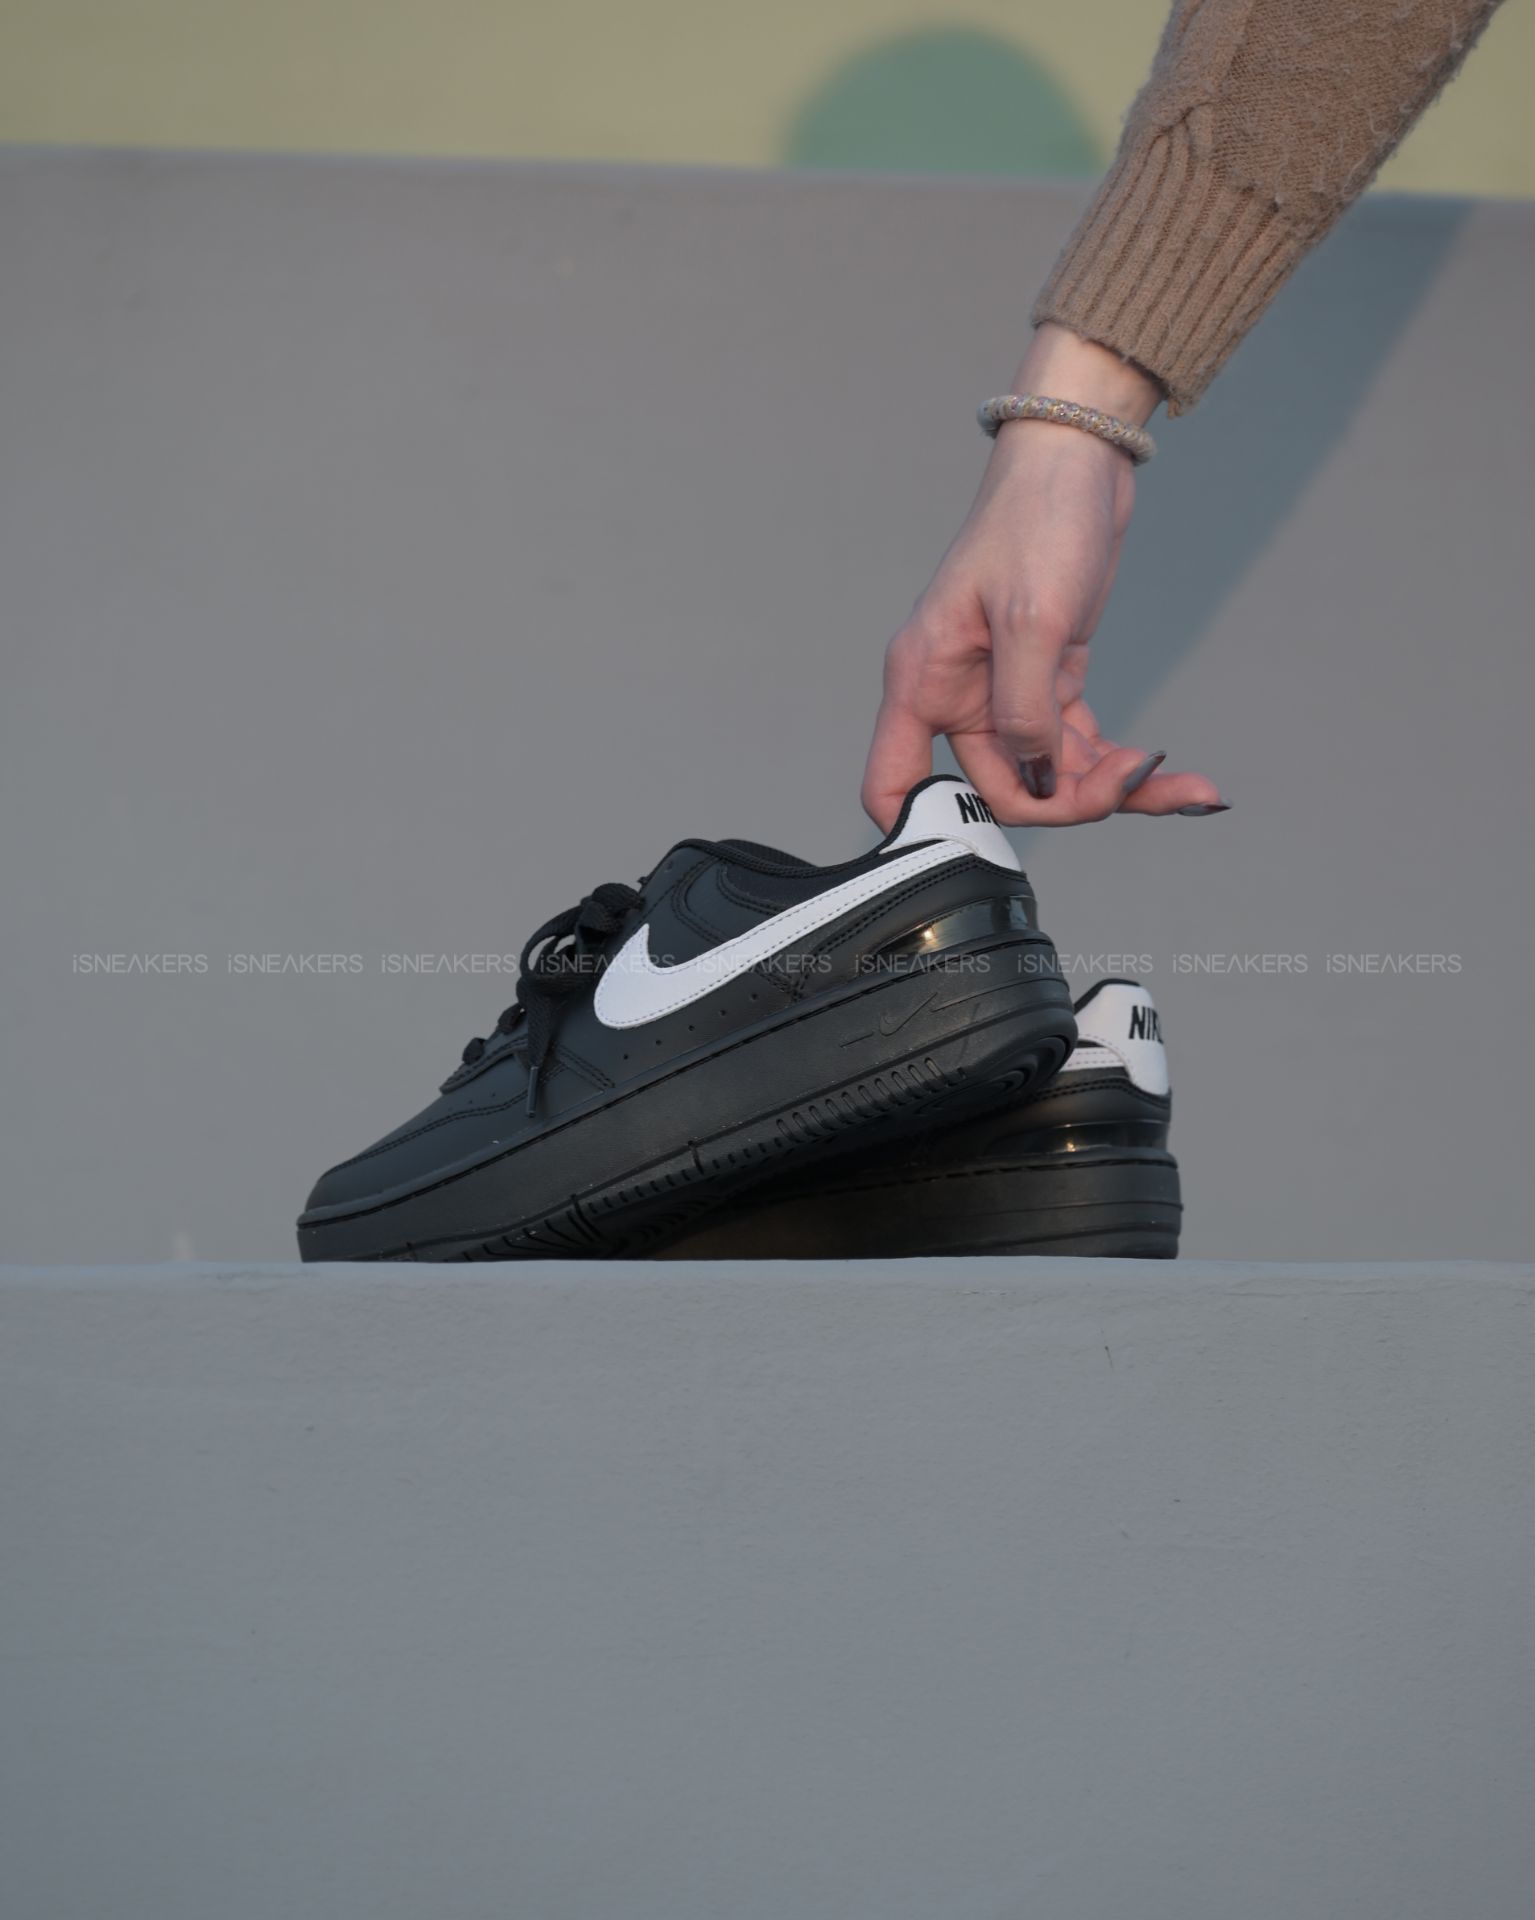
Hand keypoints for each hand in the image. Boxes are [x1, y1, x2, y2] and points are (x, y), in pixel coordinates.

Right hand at [862, 325, 1224, 828]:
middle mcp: (957, 694)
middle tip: (1131, 783)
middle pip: (1001, 791)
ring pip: (1050, 773)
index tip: (988, 848)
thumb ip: (1027, 712)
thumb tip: (1038, 779)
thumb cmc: (1038, 519)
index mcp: (924, 681)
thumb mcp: (1034, 620)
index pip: (894, 786)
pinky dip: (1120, 763)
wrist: (1081, 458)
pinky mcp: (1049, 679)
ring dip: (1112, 788)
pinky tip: (1167, 774)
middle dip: (1070, 800)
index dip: (925, 831)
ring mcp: (1003, 690)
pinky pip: (1078, 745)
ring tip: (1183, 789)